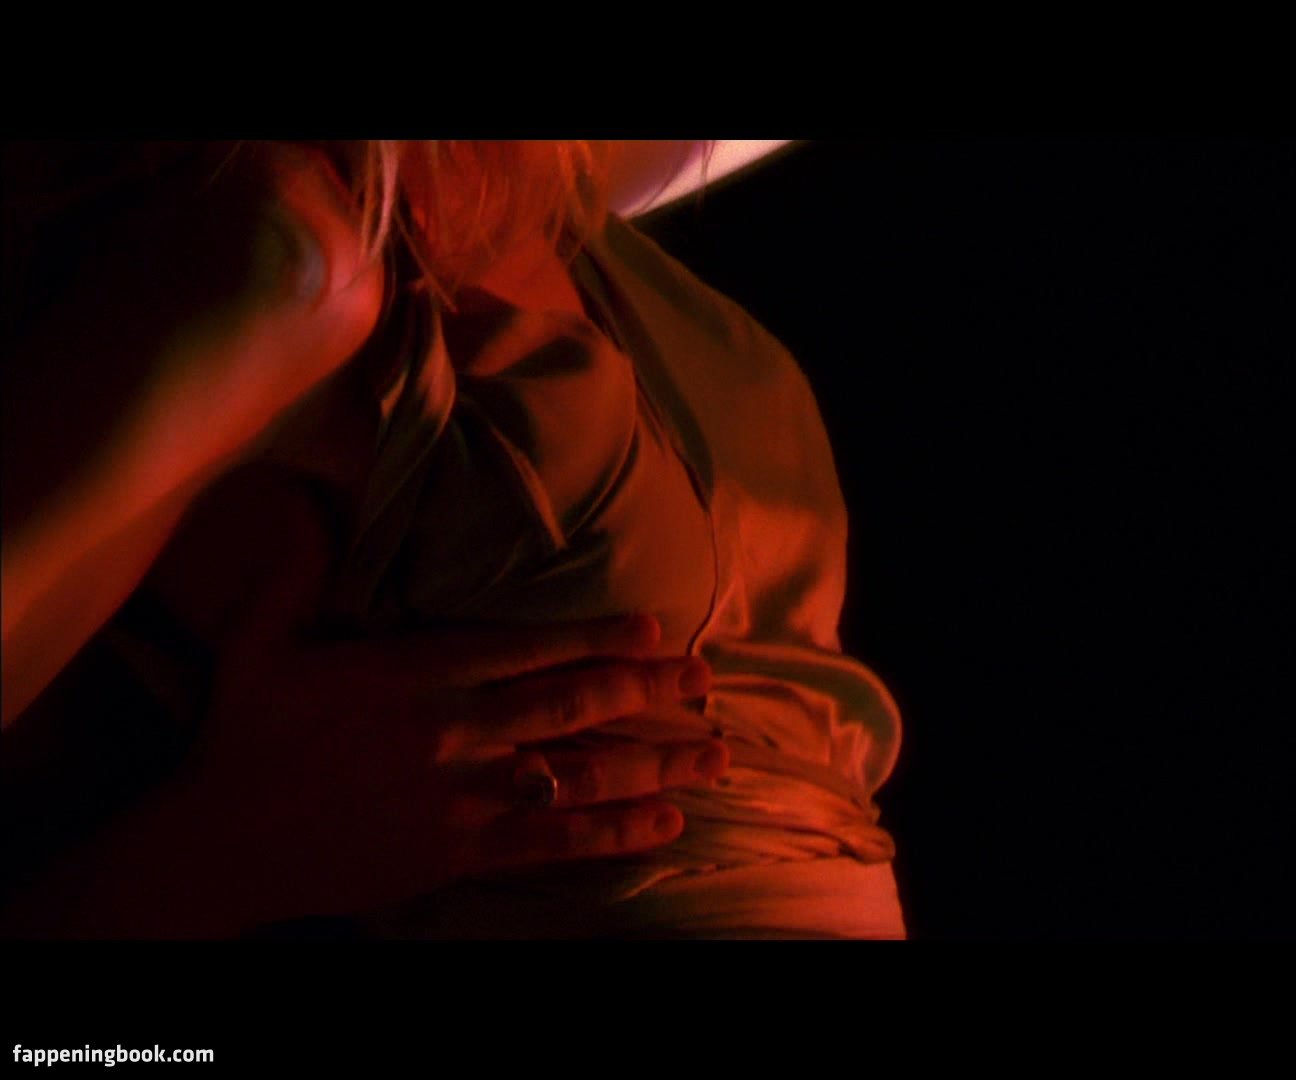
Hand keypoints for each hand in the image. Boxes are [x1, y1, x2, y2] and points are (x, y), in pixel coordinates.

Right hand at [173, 485, 729, 928]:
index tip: (657, 627)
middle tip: (705, 678)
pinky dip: (616, 832)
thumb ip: (297, 565)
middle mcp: (455, 729)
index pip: (529, 645)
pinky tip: (667, 823)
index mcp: (418, 672)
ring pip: (581, 771)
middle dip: (649, 688)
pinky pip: (555, 840)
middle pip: (573, 702)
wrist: (216, 843)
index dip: (600, 635)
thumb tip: (310, 489)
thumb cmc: (242, 736)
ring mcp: (463, 795)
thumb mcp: (259, 639)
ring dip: (657, 762)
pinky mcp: (460, 853)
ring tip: (716, 754)